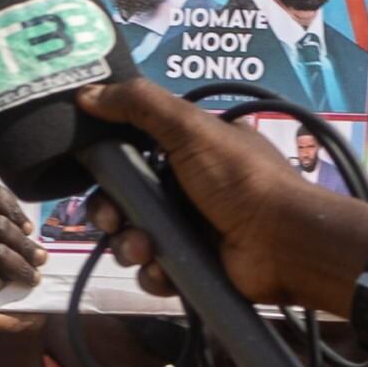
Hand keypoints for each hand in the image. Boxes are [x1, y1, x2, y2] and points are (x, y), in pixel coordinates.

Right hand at [0, 186, 49, 337]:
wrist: (16, 317)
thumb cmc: (16, 274)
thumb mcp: (18, 243)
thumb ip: (16, 225)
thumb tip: (27, 228)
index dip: (13, 207)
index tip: (27, 228)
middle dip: (24, 243)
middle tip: (39, 259)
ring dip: (21, 265)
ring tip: (33, 276)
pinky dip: (4, 283)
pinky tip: (10, 289)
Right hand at [77, 75, 367, 317]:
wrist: (281, 243)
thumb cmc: (238, 179)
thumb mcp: (191, 129)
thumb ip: (140, 105)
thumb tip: (86, 93)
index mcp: (190, 148)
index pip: (134, 150)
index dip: (109, 162)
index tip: (95, 170)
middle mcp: (186, 187)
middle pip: (124, 199)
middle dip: (111, 212)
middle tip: (114, 219)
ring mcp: (189, 229)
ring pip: (132, 238)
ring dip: (129, 245)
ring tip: (146, 250)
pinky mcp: (191, 266)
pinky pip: (152, 271)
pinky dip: (153, 273)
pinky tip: (163, 270)